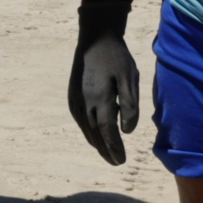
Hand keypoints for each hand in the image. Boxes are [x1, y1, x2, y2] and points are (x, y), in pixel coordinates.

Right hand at [70, 2, 141, 164]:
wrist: (94, 39)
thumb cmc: (116, 58)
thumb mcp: (129, 78)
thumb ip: (129, 105)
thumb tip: (127, 131)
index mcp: (100, 98)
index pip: (107, 131)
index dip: (114, 147)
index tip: (122, 160)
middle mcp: (84, 101)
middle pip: (95, 132)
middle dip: (105, 149)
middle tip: (115, 162)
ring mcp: (75, 98)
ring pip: (85, 127)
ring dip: (95, 142)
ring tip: (105, 153)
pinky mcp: (72, 94)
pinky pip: (78, 118)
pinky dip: (86, 130)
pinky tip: (92, 134)